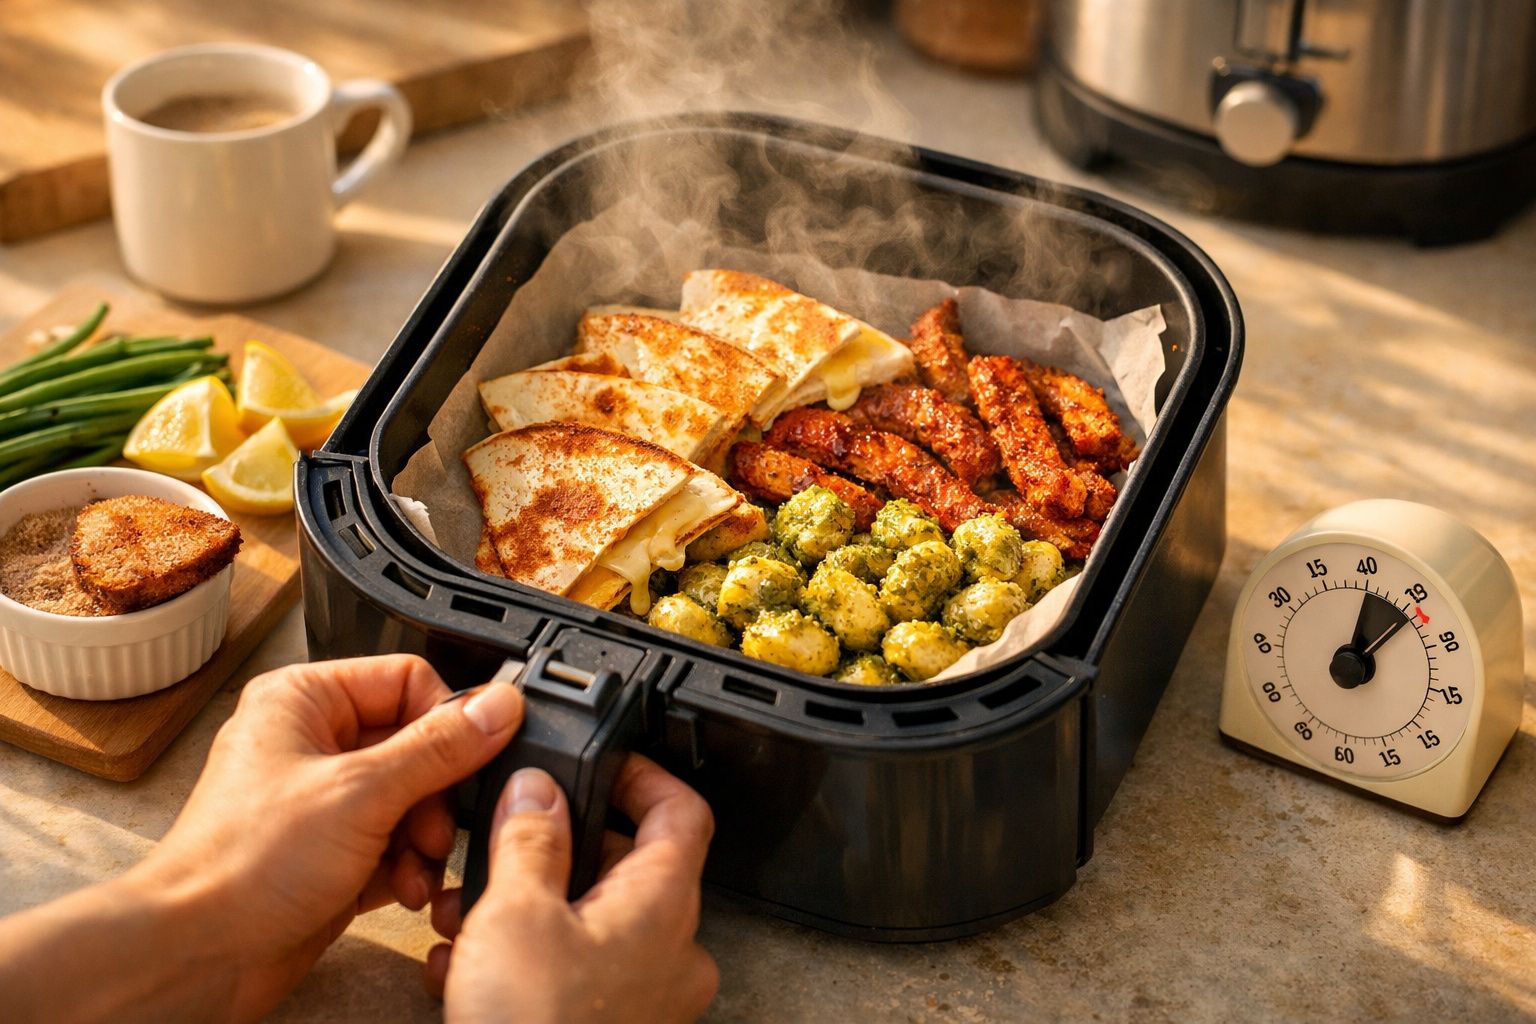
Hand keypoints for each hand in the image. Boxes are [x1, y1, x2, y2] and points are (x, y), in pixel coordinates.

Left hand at [138, 654, 523, 1018]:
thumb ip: (441, 747)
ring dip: (426, 838)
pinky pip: (396, 845)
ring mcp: (324, 801)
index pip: (407, 680)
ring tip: (419, 865)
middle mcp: (313, 743)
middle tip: (437, 825)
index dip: (446, 719)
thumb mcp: (362, 791)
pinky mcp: (333, 853)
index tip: (475, 755)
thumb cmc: (243, 863)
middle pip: (417, 744)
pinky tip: (406, 889)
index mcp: (305, 701)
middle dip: (437, 793)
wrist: (199, 953)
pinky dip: (409, 868)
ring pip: (413, 799)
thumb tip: (500, 707)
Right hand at [429, 755, 718, 1023]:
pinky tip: (463, 968)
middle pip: (624, 865)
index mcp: (663, 904)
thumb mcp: (516, 913)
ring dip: (523, 907)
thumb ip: (530, 837)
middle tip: (496, 847)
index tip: (598, 762)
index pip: (682, 810)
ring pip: (589, 921)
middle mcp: (670, 951)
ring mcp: (645, 998)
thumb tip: (538, 788)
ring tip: (461, 916)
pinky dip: (523, 959)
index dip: (641, 775)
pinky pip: (574, 973)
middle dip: (551, 851)